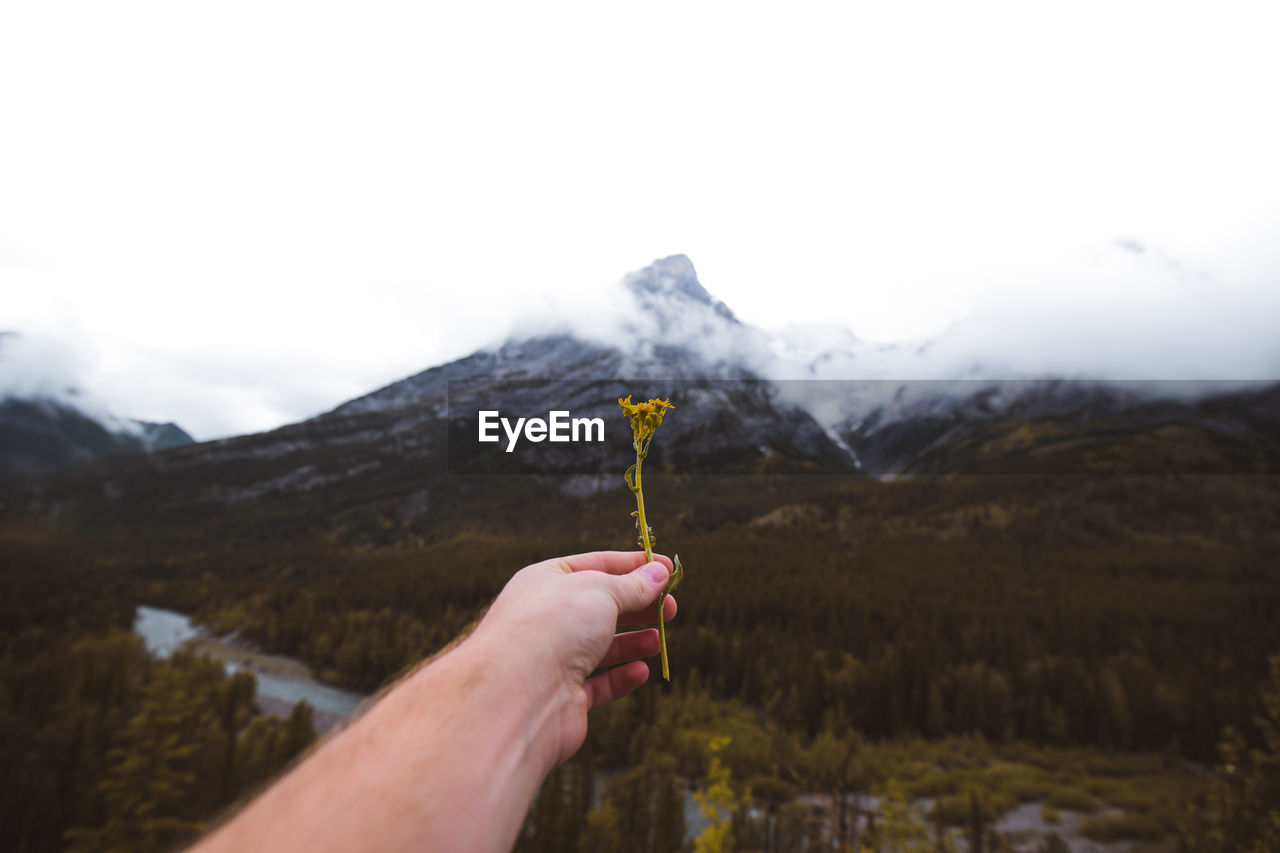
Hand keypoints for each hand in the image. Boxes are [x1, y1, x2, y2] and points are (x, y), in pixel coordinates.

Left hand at [470, 550, 677, 766]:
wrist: (518, 694)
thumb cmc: (553, 626)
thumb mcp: (600, 591)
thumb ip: (633, 585)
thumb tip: (659, 574)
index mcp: (545, 582)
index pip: (595, 566)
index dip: (633, 566)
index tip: (667, 569)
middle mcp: (546, 619)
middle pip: (601, 608)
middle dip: (638, 606)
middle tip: (672, 608)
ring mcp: (553, 659)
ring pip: (600, 647)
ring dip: (632, 642)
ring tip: (657, 639)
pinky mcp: (563, 697)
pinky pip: (598, 685)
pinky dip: (621, 678)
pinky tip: (640, 671)